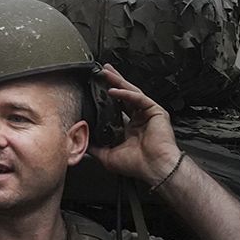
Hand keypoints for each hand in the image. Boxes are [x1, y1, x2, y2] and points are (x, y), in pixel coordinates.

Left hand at [89, 64, 182, 186]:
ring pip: (131, 93)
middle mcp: (140, 119)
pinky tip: (114, 89)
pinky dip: (126, 93)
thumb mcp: (108, 157)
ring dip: (118, 81)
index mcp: (131, 129)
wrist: (155, 168)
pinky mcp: (156, 111)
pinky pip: (139, 98)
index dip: (108, 97)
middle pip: (125, 95)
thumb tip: (83, 143)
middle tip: (102, 71)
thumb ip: (96, 148)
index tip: (97, 89)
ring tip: (106, 72)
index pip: (118, 107)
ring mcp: (148, 114)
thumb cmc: (137, 165)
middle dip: (113, 81)